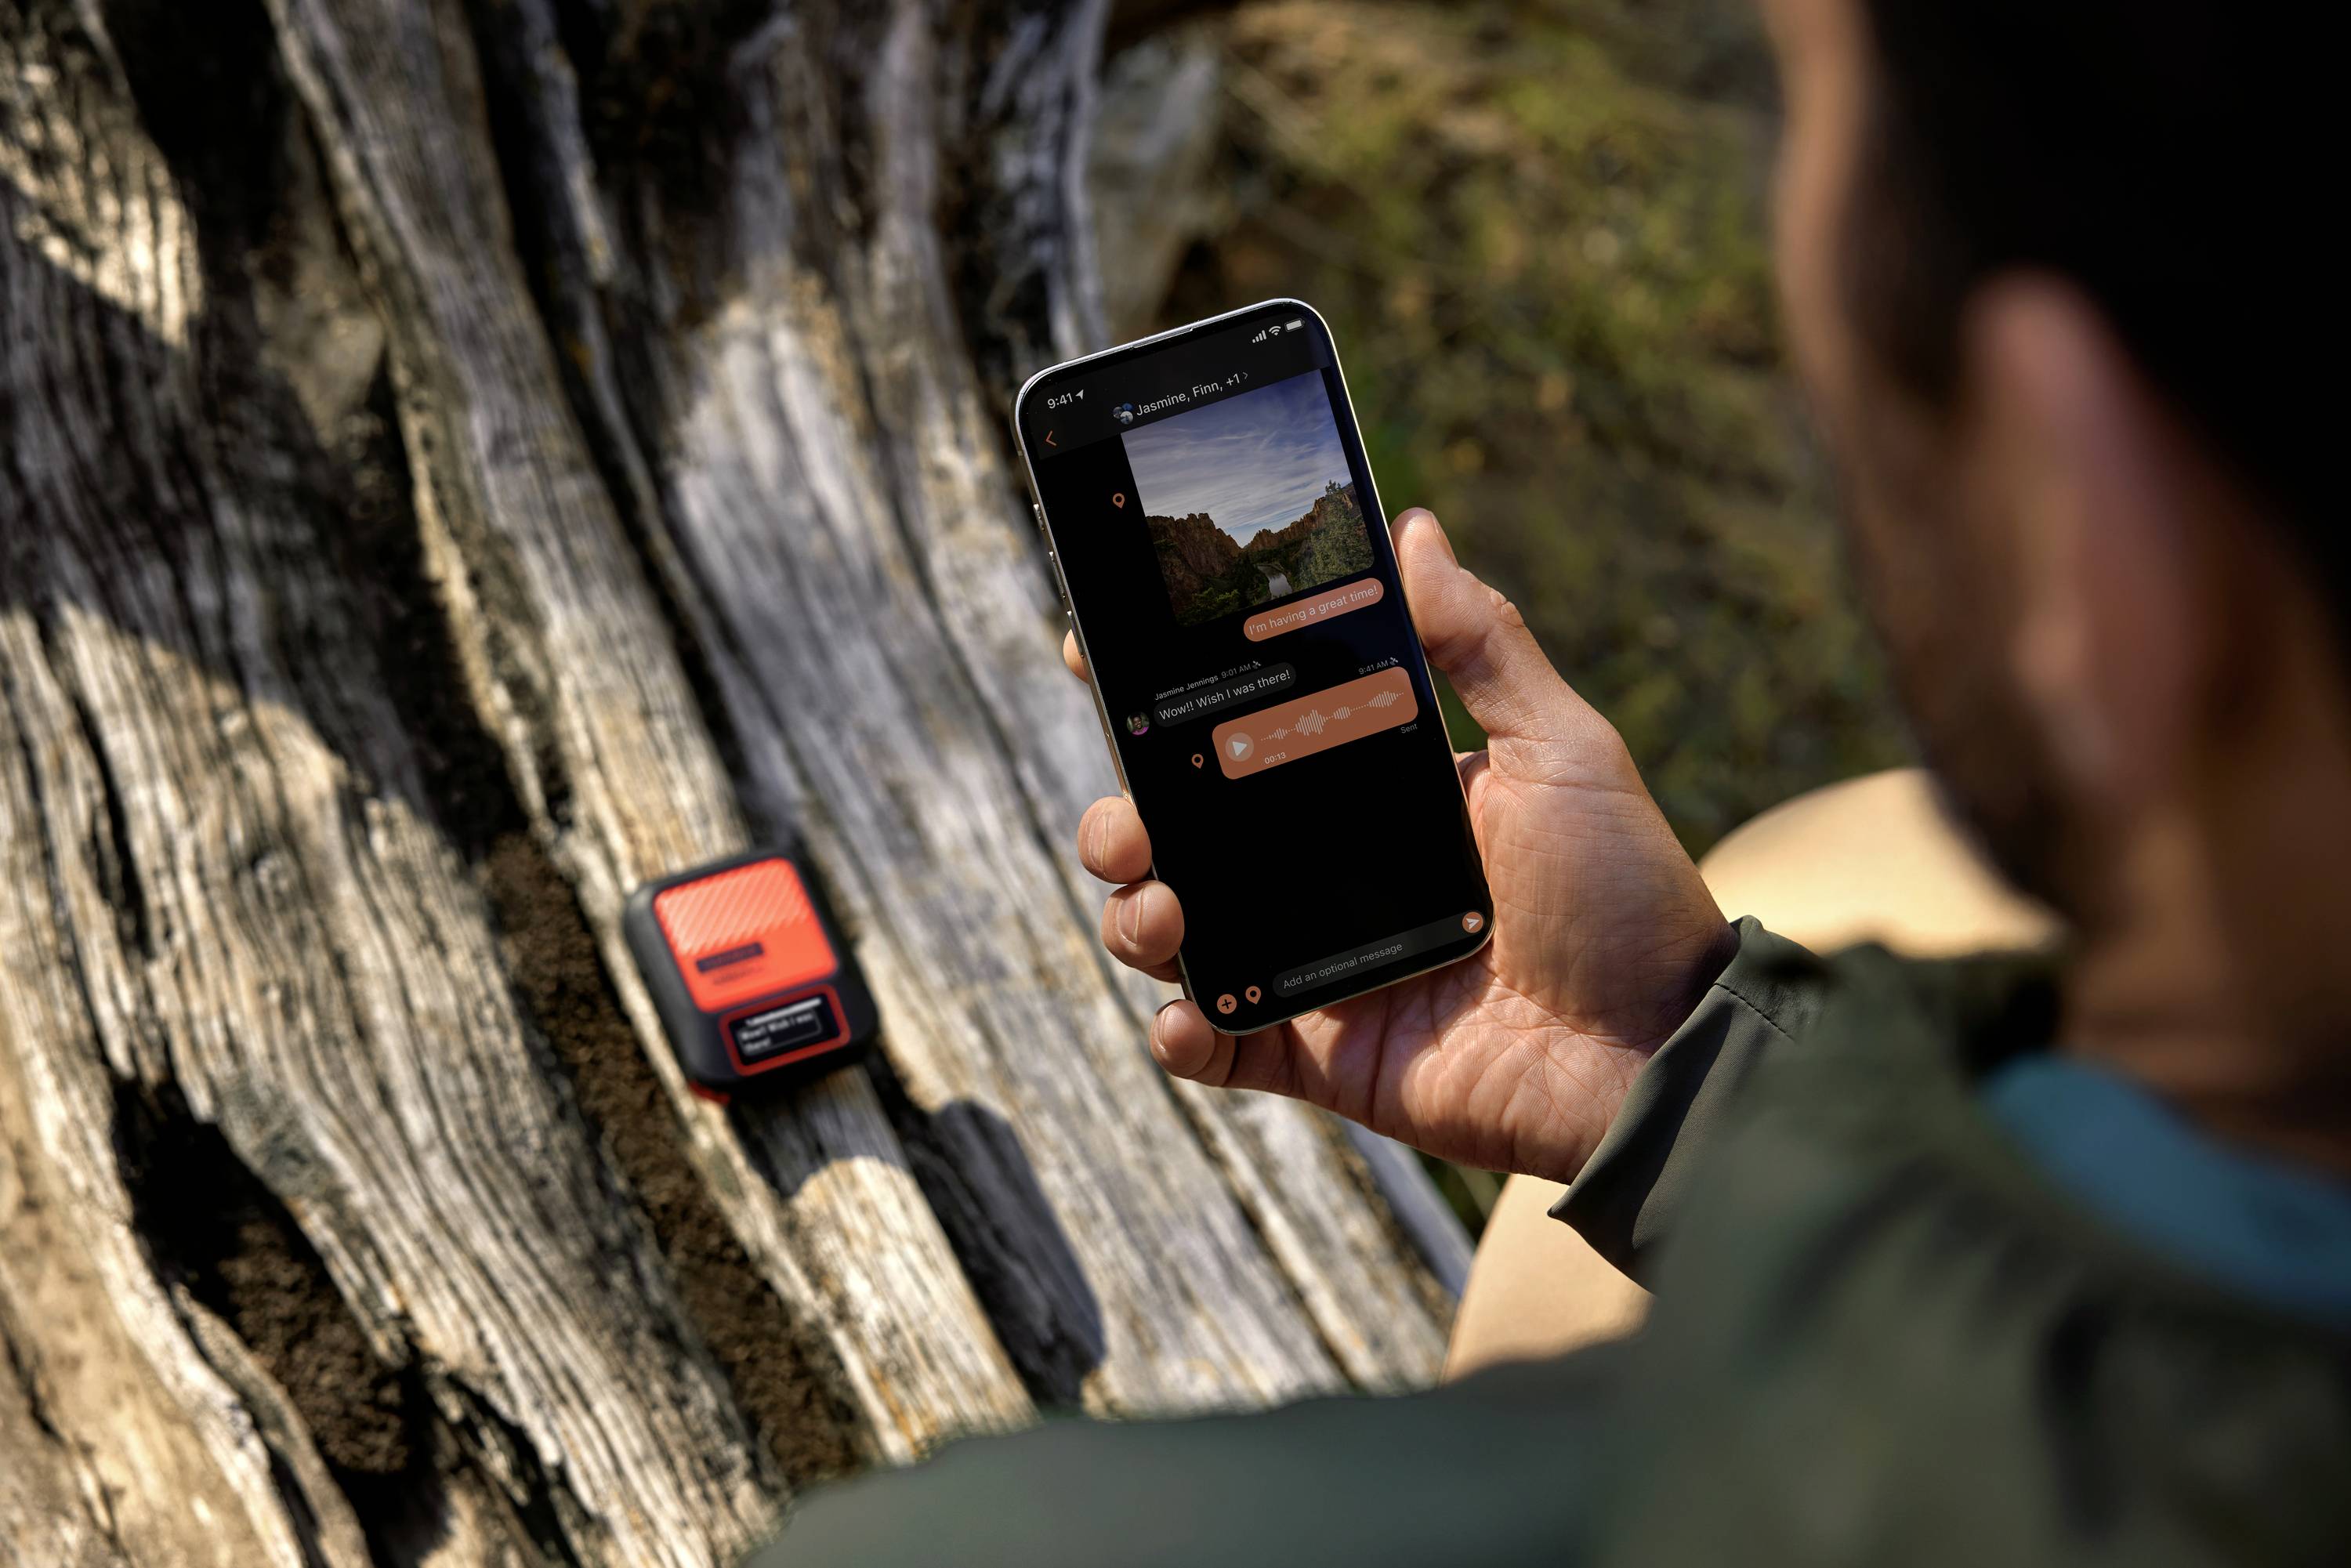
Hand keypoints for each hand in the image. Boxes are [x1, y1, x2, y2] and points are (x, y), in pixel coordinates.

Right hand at [1072, 509, 1733, 1183]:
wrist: (1659, 1053)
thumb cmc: (1625, 893)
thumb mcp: (1562, 749)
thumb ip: (1482, 644)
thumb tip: (1414, 527)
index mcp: (1370, 789)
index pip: (1244, 732)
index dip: (1163, 699)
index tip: (1095, 656)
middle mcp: (1328, 871)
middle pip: (1184, 831)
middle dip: (1124, 816)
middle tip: (1130, 816)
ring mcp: (1318, 964)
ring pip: (1180, 932)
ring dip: (1137, 915)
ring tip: (1162, 907)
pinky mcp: (1323, 1053)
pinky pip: (1221, 1045)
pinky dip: (1181, 1033)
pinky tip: (1186, 1014)